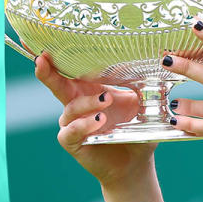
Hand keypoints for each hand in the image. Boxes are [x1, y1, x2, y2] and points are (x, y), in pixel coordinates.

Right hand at [34, 53, 156, 188]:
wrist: (135, 160)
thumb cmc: (135, 128)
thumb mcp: (141, 103)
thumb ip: (143, 84)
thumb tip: (160, 61)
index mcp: (90, 89)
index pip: (70, 69)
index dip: (56, 55)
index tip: (45, 41)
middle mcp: (76, 103)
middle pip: (56, 84)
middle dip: (48, 71)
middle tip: (43, 59)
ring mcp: (71, 123)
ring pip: (70, 108)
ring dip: (87, 102)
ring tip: (106, 100)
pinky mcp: (71, 142)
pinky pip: (70, 132)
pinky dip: (83, 125)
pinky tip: (97, 121)